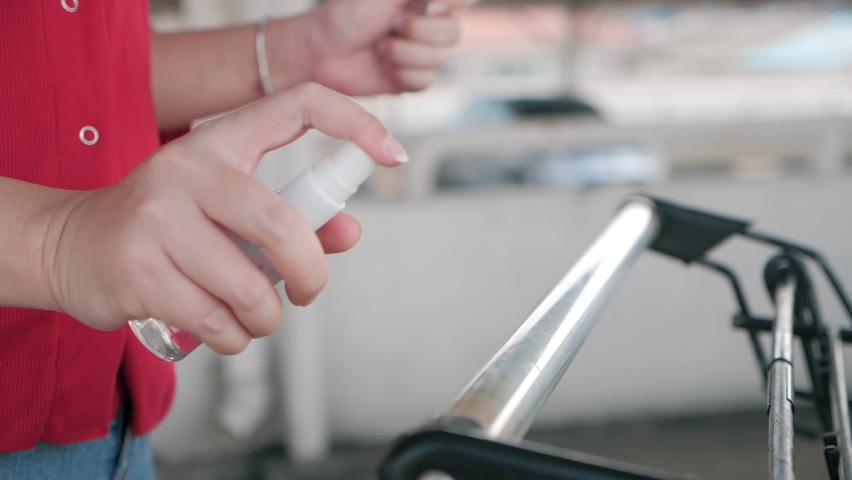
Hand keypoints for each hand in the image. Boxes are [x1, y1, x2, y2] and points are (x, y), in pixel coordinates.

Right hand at [43, 83, 406, 354]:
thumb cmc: (167, 226)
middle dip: (310, 275)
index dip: (354, 121)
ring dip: (266, 318)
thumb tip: (348, 232)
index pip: (297, 105)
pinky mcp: (138, 270)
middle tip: (308, 291)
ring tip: (252, 314)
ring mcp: (157, 219)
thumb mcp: (228, 208)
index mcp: (219, 143)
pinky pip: (217, 322)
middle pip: (283, 225)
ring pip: (251, 289)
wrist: (72, 245)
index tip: (391, 153)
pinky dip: (233, 338)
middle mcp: (187, 171)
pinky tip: (219, 326)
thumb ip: (295, 218)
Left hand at [296, 0, 474, 95]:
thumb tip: (444, 1)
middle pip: (454, 33)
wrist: (321, 52)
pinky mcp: (410, 79)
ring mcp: (419, 53)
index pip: (463, 1)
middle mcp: (426, 24)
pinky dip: (403, 74)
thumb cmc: (347, 15)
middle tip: (393, 25)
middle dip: (422, 32)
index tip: (430, 5)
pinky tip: (383, 67)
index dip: (452, 4)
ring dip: (405, 54)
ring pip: (438, 59)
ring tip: (379, 47)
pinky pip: (426, 81)